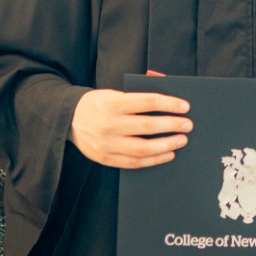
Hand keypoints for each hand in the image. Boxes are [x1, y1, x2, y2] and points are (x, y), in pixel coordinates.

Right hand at [70, 88, 191, 168]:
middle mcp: (109, 124)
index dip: (169, 104)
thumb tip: (168, 101)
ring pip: (143, 148)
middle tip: (188, 125)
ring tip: (180, 141)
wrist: (68, 118)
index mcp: (113, 103)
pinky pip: (134, 162)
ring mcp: (107, 143)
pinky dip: (153, 159)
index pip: (148, 102)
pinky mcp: (105, 158)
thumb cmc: (99, 104)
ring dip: (166, 145)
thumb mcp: (114, 93)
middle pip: (148, 126)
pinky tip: (167, 154)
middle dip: (172, 125)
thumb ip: (139, 96)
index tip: (185, 106)